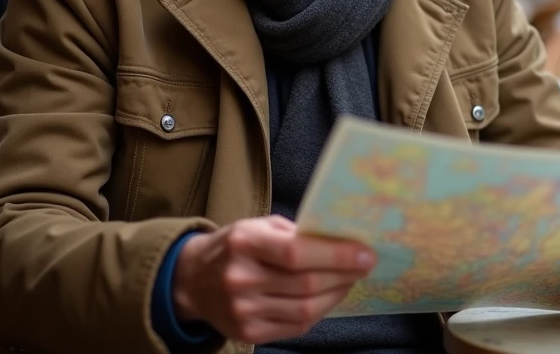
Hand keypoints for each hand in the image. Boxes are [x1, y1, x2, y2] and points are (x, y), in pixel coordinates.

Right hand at [172, 215, 374, 343]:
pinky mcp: (248, 333)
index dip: (336, 255)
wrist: (193, 281)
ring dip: (337, 294)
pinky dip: (320, 311)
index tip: (366, 253)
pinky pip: (297, 326)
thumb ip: (297, 233)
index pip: (296, 253)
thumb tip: (343, 241)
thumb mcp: (259, 226)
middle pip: (306, 284)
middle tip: (365, 265)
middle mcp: (240, 279)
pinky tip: (329, 296)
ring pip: (306, 309)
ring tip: (350, 280)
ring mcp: (243, 311)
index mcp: (244, 243)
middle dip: (344, 275)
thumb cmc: (236, 246)